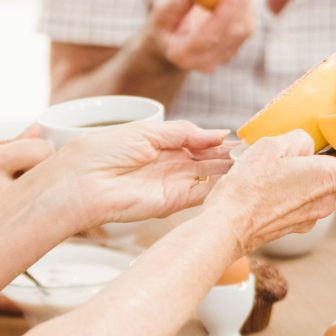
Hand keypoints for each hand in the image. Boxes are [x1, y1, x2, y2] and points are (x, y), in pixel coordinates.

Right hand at [0, 138, 54, 246]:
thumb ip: (1, 147)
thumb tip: (37, 132)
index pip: (45, 152)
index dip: (43, 155)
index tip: (36, 159)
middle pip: (45, 182)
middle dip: (39, 182)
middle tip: (21, 185)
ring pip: (33, 211)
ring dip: (27, 208)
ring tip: (2, 208)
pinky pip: (19, 236)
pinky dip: (15, 232)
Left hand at [41, 120, 234, 226]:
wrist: (83, 183)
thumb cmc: (103, 151)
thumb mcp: (147, 131)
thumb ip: (185, 132)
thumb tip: (218, 133)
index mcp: (161, 144)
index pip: (198, 141)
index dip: (218, 140)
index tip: (241, 137)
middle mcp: (169, 165)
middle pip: (207, 160)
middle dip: (228, 155)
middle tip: (253, 151)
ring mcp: (172, 184)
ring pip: (209, 177)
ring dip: (229, 170)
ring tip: (252, 163)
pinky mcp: (173, 203)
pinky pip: (202, 194)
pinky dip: (220, 186)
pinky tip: (237, 178)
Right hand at [141, 0, 255, 72]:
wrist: (172, 48)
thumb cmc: (164, 28)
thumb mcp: (160, 16)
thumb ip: (174, 4)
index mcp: (183, 55)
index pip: (209, 37)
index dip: (223, 16)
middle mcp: (206, 62)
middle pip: (232, 35)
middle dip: (242, 4)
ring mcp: (222, 59)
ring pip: (244, 30)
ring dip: (247, 0)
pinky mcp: (234, 51)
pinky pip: (247, 27)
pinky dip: (247, 5)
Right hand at [204, 131, 335, 249]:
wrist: (225, 228)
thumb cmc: (248, 188)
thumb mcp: (273, 147)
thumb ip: (299, 141)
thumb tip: (306, 146)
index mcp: (331, 179)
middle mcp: (330, 201)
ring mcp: (314, 216)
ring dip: (333, 178)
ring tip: (309, 160)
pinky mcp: (298, 223)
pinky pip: (314, 201)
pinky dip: (309, 189)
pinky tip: (286, 179)